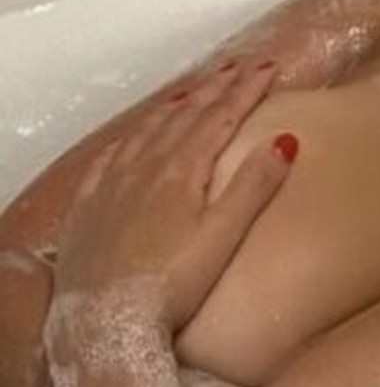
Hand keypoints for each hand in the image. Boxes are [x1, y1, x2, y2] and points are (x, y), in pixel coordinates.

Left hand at [53, 65, 295, 333]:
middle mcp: (145, 166)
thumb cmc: (171, 285)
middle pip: (186, 115)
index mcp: (182, 170)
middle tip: (239, 66)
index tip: (269, 67)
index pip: (221, 117)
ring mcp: (111, 184)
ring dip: (175, 106)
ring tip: (193, 90)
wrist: (103, 319)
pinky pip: (110, 156)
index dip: (246, 90)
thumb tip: (285, 140)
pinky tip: (132, 137)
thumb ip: (253, 187)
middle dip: (215, 88)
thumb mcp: (222, 237)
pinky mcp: (87, 206)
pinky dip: (130, 137)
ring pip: (147, 130)